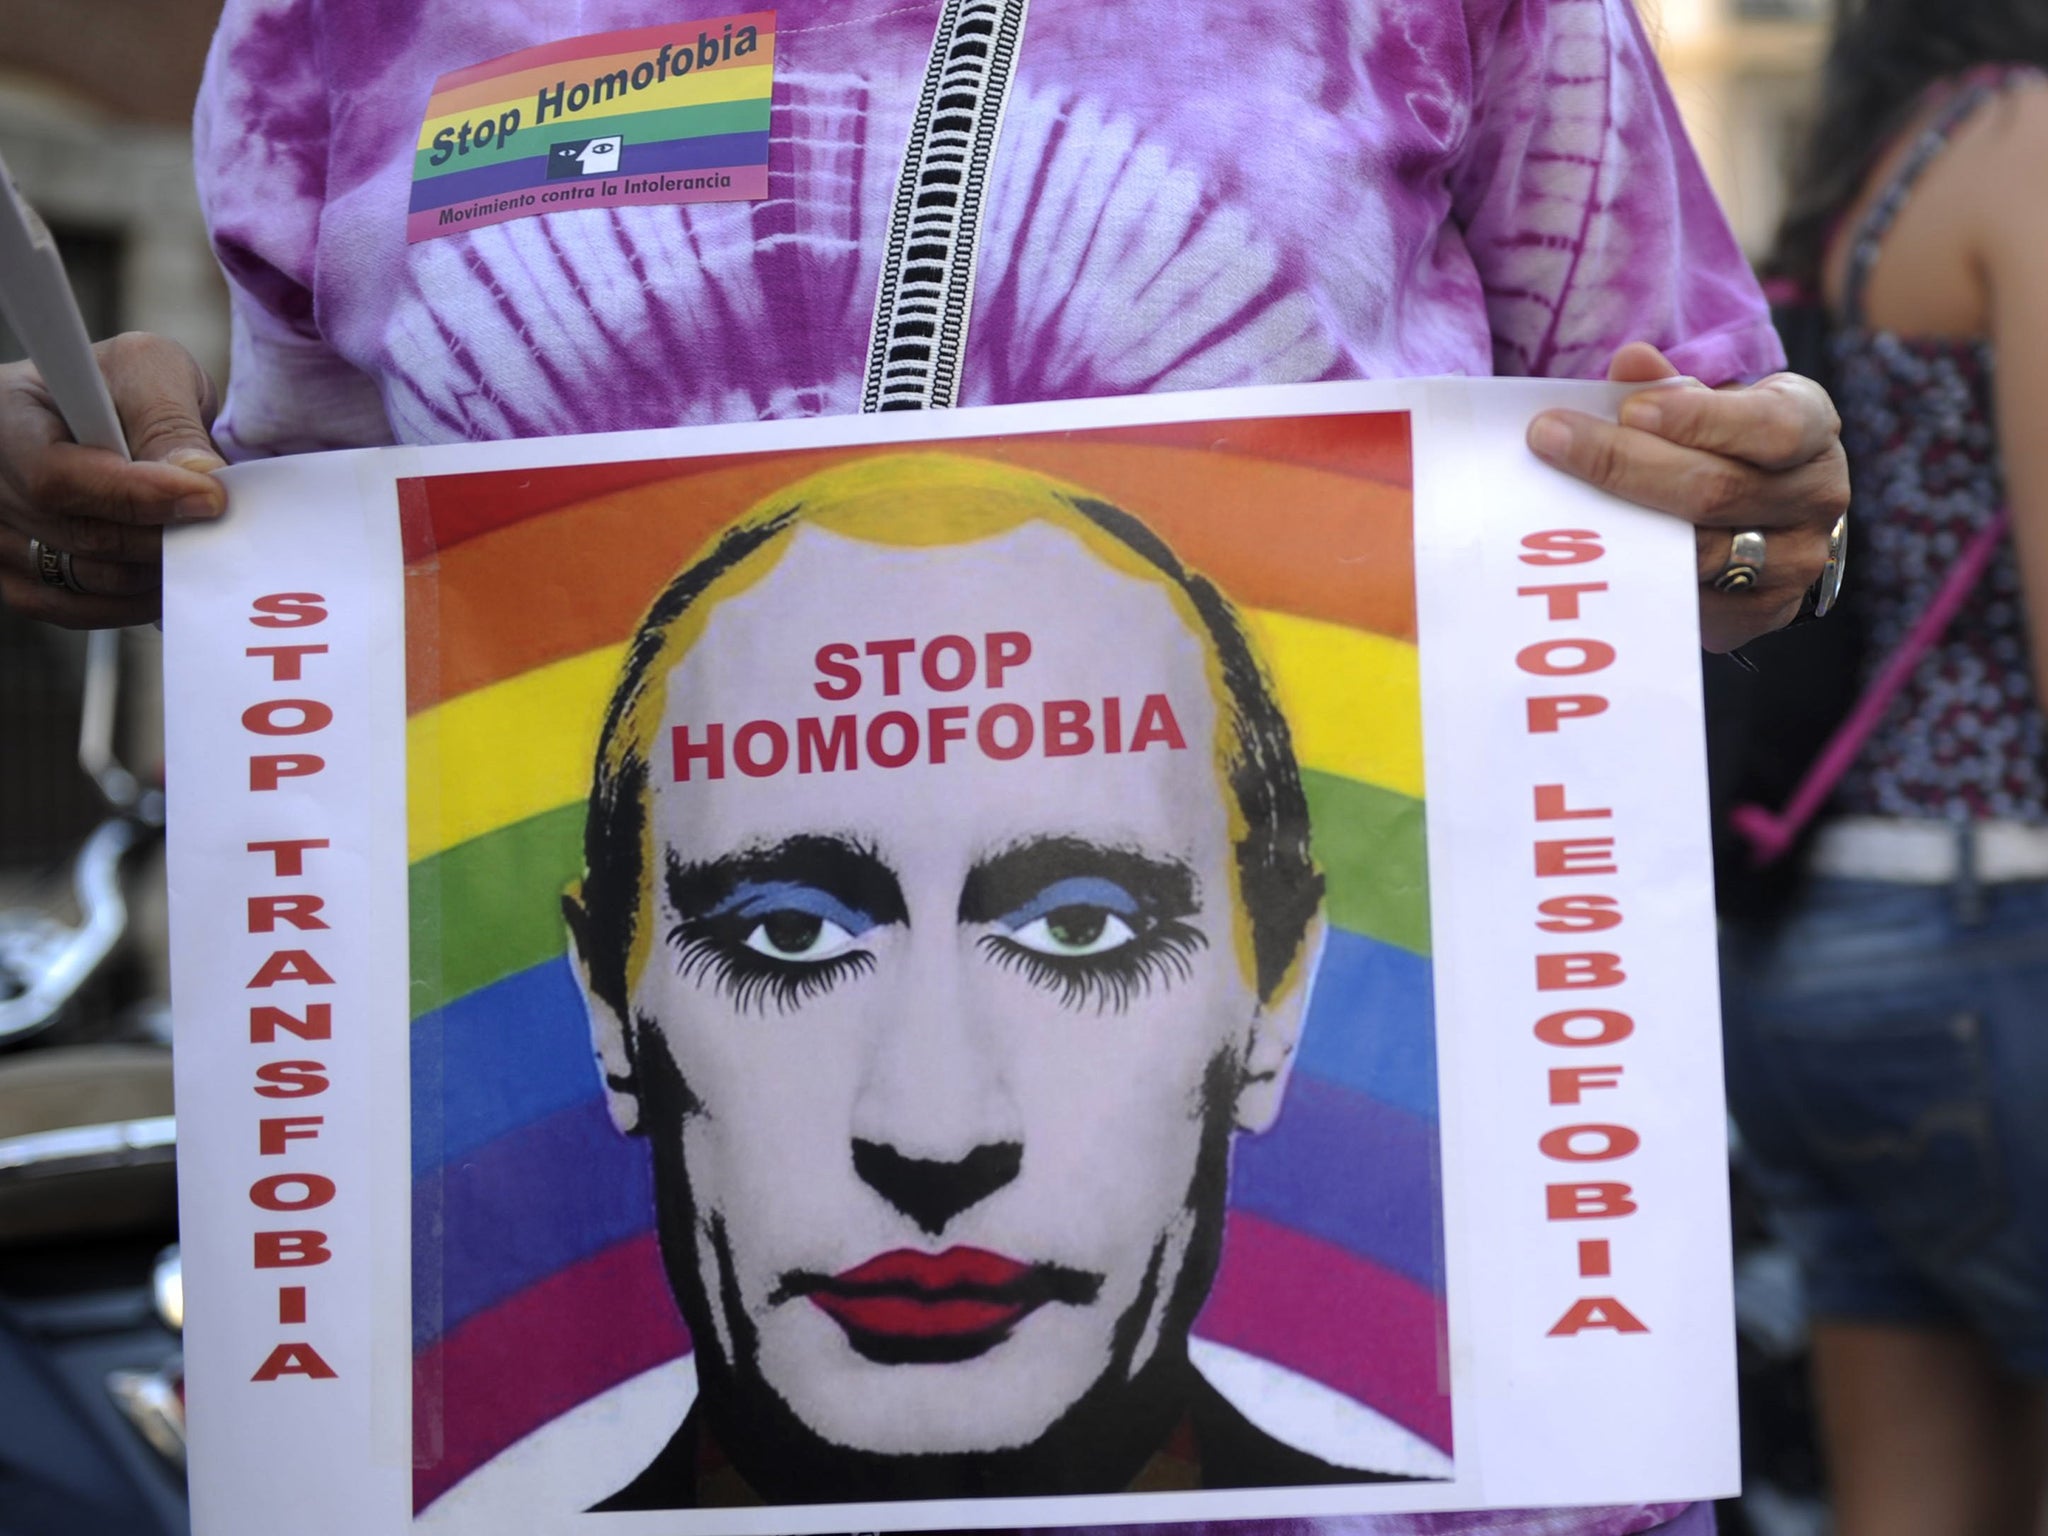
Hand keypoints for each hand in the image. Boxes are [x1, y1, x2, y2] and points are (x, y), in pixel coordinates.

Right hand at [0, 332, 225, 628]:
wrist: (99, 412)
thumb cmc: (116, 387)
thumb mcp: (147, 372)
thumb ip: (168, 421)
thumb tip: (199, 479)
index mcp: (4, 416)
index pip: (56, 476)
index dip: (136, 496)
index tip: (209, 498)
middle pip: (79, 535)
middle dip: (162, 536)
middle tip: (219, 528)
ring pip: (85, 578)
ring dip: (154, 570)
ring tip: (197, 543)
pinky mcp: (17, 576)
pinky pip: (76, 608)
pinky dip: (133, 600)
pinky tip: (166, 574)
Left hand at [1526, 342, 1848, 652]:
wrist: (1764, 514)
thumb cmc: (1724, 442)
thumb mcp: (1708, 401)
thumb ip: (1668, 386)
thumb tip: (1630, 363)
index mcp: (1812, 426)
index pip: (1770, 427)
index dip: (1698, 419)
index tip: (1627, 408)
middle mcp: (1817, 495)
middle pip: (1716, 491)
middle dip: (1624, 464)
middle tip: (1551, 440)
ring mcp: (1796, 561)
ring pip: (1700, 553)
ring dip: (1618, 525)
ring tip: (1554, 497)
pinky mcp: (1764, 611)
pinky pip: (1692, 601)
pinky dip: (1637, 575)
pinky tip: (1587, 552)